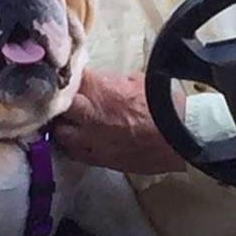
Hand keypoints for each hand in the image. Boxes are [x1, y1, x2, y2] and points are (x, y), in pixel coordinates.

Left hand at [52, 70, 185, 173]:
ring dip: (61, 125)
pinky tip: (77, 140)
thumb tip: (99, 82)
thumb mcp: (135, 80)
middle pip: (55, 107)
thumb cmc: (162, 104)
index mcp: (99, 90)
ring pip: (58, 133)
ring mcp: (91, 140)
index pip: (67, 78)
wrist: (179, 136)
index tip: (65, 77)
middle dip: (58, 102)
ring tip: (68, 121)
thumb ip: (109, 81)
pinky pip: (73, 153)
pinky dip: (71, 145)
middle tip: (61, 100)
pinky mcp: (98, 159)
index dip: (65, 77)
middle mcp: (89, 115)